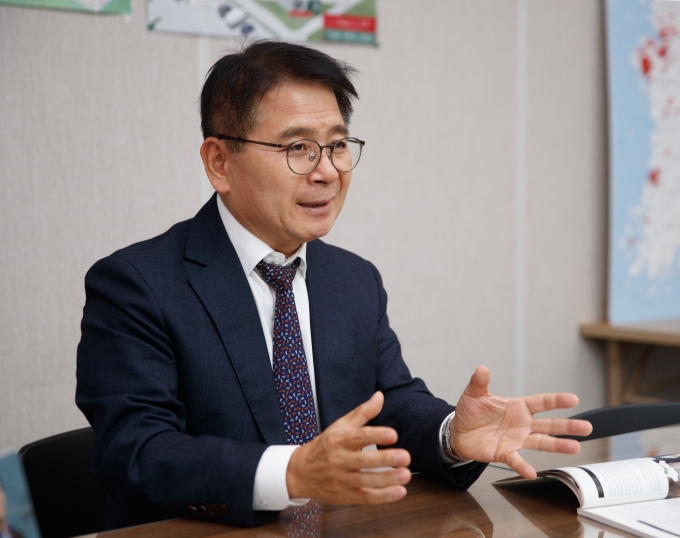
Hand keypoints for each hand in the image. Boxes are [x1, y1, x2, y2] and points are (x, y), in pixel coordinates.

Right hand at [286, 391, 411, 503]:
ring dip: (387, 479)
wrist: (300, 472)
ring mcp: (342, 480)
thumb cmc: (324, 446)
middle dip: (385, 459)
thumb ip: (362, 412)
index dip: (376, 436)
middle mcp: (339, 460)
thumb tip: (380, 396)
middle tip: (405, 456)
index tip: (393, 435)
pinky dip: (383, 497)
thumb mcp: (340, 426)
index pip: (358, 437)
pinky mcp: (346, 496)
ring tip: (406, 474)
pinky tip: (400, 492)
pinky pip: (366, 498)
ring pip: (366, 482)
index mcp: (338, 440)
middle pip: (363, 461)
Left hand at [450, 366, 592, 478]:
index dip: (556, 400)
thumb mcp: (474, 394)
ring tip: (575, 447)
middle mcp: (522, 424)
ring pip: (542, 443)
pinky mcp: (505, 453)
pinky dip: (524, 466)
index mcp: (517, 407)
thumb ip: (479, 382)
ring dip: (558, 446)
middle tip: (587, 427)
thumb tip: (481, 368)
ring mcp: (516, 439)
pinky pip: (517, 460)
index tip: (573, 399)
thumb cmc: (471, 411)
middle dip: (568, 426)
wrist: (458, 432)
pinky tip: (532, 473)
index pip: (541, 402)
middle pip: (549, 424)